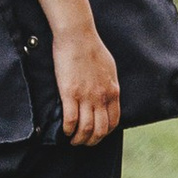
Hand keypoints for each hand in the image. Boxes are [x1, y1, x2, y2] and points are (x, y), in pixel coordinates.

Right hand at [53, 23, 121, 145]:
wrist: (78, 36)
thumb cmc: (92, 48)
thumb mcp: (109, 68)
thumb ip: (109, 85)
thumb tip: (108, 95)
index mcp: (113, 91)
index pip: (114, 121)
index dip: (105, 133)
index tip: (97, 134)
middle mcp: (102, 97)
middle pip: (100, 130)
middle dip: (92, 141)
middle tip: (83, 142)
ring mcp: (86, 96)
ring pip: (86, 129)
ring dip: (79, 139)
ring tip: (73, 139)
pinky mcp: (70, 93)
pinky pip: (70, 120)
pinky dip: (67, 130)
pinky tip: (64, 131)